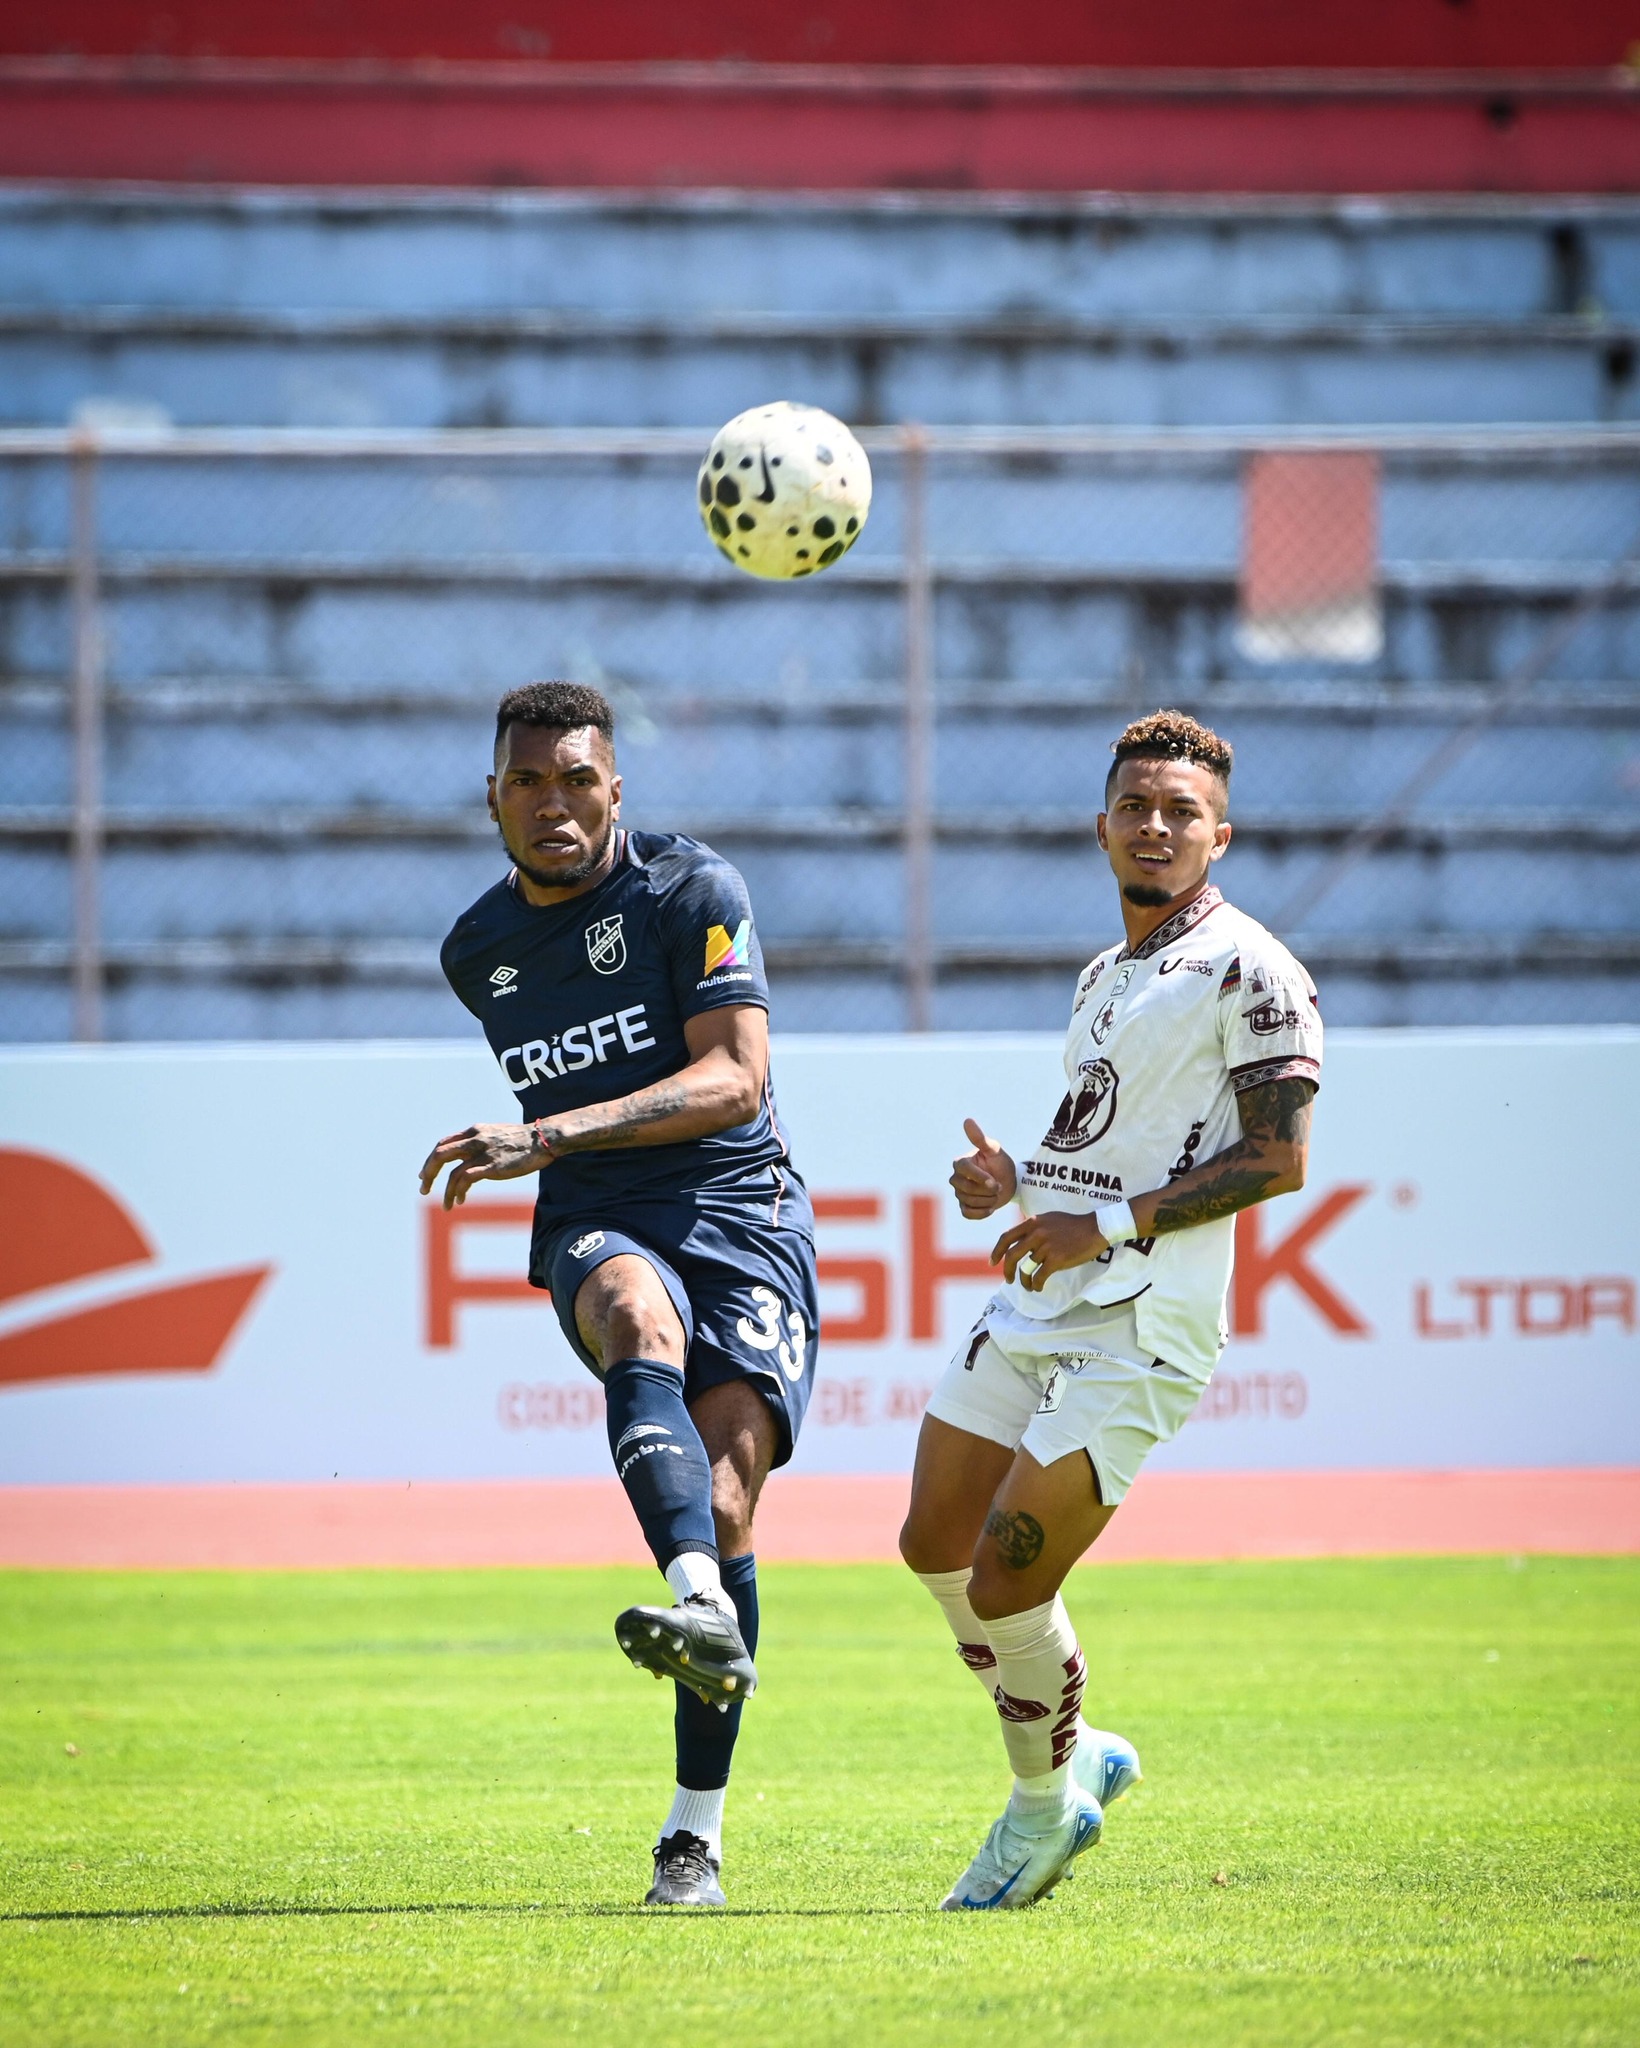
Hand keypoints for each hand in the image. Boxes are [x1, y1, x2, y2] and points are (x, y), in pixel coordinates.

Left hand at [419, 1123, 545, 1209]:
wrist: (543, 1139)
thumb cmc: (524, 1140)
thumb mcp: (497, 1136)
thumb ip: (481, 1143)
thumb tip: (472, 1158)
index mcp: (474, 1131)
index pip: (443, 1143)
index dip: (431, 1159)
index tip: (426, 1173)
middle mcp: (474, 1140)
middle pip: (439, 1154)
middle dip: (428, 1173)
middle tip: (424, 1188)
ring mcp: (482, 1153)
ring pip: (450, 1172)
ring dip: (444, 1191)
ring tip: (446, 1205)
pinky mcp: (491, 1167)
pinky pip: (465, 1180)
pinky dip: (458, 1192)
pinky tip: (460, 1200)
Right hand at [950, 1117, 1017, 1218]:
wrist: (1009, 1183)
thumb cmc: (1000, 1163)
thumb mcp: (994, 1150)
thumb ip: (980, 1138)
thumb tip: (967, 1121)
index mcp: (961, 1163)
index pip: (963, 1169)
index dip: (979, 1176)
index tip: (994, 1181)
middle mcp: (956, 1178)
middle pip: (966, 1188)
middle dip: (987, 1190)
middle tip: (999, 1186)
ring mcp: (959, 1194)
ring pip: (970, 1201)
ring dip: (988, 1200)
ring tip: (996, 1194)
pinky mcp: (964, 1207)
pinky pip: (968, 1214)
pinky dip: (982, 1212)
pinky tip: (991, 1207)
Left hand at [991, 1209, 1109, 1291]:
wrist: (1096, 1228)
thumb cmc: (1074, 1225)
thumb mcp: (1049, 1218)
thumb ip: (1034, 1227)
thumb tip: (1020, 1239)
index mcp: (1033, 1222)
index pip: (1006, 1237)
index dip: (997, 1251)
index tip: (993, 1262)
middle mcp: (1036, 1233)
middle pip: (1011, 1256)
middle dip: (1007, 1270)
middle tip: (1008, 1279)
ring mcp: (1046, 1247)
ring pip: (1025, 1269)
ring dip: (1024, 1281)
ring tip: (1027, 1286)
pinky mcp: (1057, 1259)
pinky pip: (1039, 1276)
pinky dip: (1036, 1285)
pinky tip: (1038, 1287)